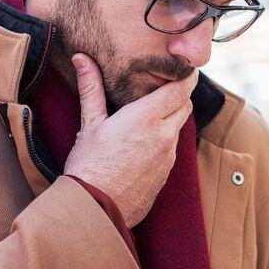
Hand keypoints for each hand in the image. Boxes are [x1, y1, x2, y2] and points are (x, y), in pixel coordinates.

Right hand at [63, 54, 195, 226]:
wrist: (97, 209)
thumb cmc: (89, 166)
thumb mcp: (89, 123)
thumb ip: (91, 88)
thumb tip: (82, 59)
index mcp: (146, 118)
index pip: (182, 89)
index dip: (187, 76)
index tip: (183, 68)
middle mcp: (164, 135)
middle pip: (185, 105)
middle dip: (179, 94)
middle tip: (165, 86)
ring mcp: (168, 156)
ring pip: (179, 126)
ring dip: (172, 116)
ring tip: (151, 112)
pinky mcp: (166, 172)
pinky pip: (172, 148)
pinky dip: (165, 138)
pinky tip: (145, 140)